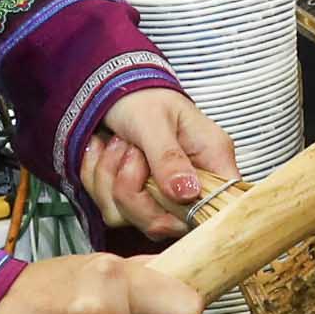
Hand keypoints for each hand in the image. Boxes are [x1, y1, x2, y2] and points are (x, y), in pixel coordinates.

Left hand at [78, 84, 235, 238]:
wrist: (114, 90)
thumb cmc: (143, 98)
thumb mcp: (154, 121)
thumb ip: (168, 157)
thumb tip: (187, 193)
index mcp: (211, 161)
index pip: (218, 207)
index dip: (191, 212)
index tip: (164, 192)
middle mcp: (190, 186)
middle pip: (165, 223)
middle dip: (132, 189)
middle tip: (130, 150)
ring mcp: (160, 197)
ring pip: (130, 218)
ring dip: (110, 179)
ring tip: (116, 143)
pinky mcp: (134, 200)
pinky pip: (110, 209)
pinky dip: (96, 179)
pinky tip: (102, 151)